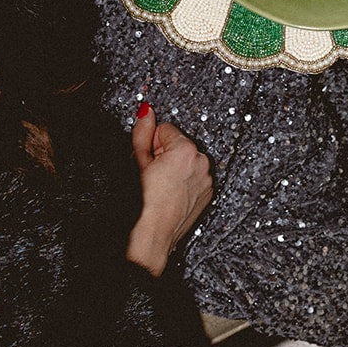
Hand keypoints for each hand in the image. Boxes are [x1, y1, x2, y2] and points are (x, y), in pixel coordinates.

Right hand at [126, 106, 212, 275]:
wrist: (153, 236)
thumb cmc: (144, 202)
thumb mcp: (138, 162)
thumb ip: (143, 132)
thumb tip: (146, 111)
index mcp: (186, 149)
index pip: (165, 128)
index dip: (153, 144)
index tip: (150, 161)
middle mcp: (202, 161)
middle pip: (179, 143)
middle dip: (165, 154)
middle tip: (154, 175)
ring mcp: (207, 178)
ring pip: (188, 160)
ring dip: (176, 168)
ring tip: (163, 187)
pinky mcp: (208, 191)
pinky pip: (195, 176)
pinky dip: (185, 181)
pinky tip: (173, 194)